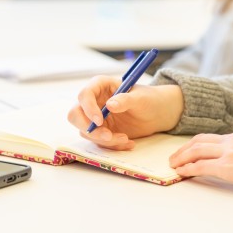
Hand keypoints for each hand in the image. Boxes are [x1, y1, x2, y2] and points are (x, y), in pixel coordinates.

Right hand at [67, 75, 182, 149]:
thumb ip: (125, 100)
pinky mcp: (101, 131)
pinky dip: (112, 146)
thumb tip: (110, 105)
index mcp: (100, 86)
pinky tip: (128, 143)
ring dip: (104, 140)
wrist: (157, 113)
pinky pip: (98, 142)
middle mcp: (93, 101)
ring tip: (126, 139)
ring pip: (87, 132)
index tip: (99, 121)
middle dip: (89, 129)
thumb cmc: (149, 99)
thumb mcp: (141, 98)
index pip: (84, 95)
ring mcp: (95, 117)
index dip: (88, 108)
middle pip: (75, 115)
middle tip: (107, 136)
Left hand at [169, 125, 232, 190]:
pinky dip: (188, 168)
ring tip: (173, 163)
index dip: (206, 143)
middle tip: (176, 154)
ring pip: (197, 149)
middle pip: (202, 139)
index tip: (198, 148)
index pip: (220, 137)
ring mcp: (230, 151)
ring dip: (182, 156)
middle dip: (186, 147)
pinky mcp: (228, 166)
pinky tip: (181, 172)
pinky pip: (201, 166)